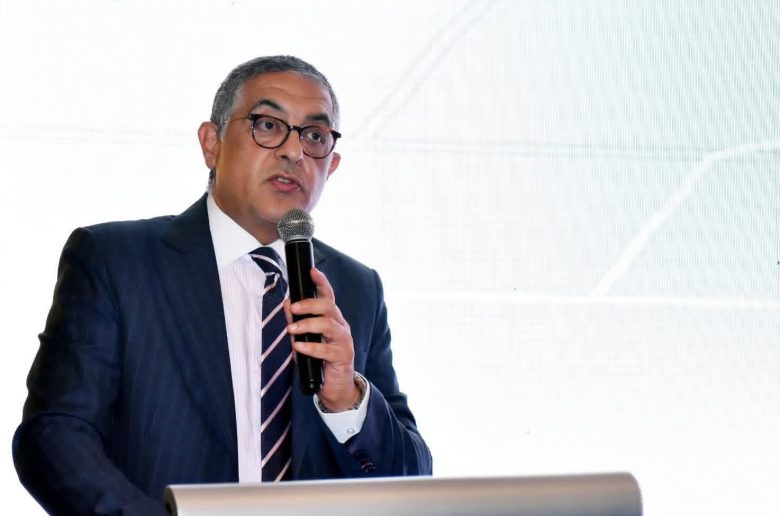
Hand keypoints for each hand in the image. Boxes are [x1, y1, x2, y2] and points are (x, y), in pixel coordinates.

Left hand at [284, 268, 359, 410]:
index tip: (312, 271)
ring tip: (292, 329)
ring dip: (308, 324)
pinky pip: (326, 349)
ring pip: (329, 324)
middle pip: (329, 307)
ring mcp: (343, 341)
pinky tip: (299, 347)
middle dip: (310, 304)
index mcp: (332, 319)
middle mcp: (340, 327)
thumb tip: (287, 303)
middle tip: (293, 308)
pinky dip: (310, 347)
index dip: (322, 283)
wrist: (336, 388)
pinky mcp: (343, 357)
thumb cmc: (320, 362)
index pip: (328, 297)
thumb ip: (297, 322)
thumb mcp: (305, 339)